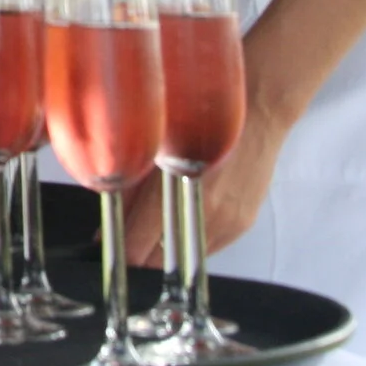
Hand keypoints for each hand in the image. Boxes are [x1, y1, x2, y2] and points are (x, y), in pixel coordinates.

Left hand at [121, 98, 288, 264]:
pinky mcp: (242, 223)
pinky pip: (207, 247)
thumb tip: (108, 208)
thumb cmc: (206, 114)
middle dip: (138, 252)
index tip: (106, 250)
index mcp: (176, 183)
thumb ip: (131, 180)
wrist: (259, 108)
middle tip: (124, 240)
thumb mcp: (157, 143)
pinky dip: (189, 240)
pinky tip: (181, 221)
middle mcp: (204, 207)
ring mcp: (227, 220)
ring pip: (183, 257)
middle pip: (158, 257)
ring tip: (150, 230)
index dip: (117, 251)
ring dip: (164, 248)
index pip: (137, 243)